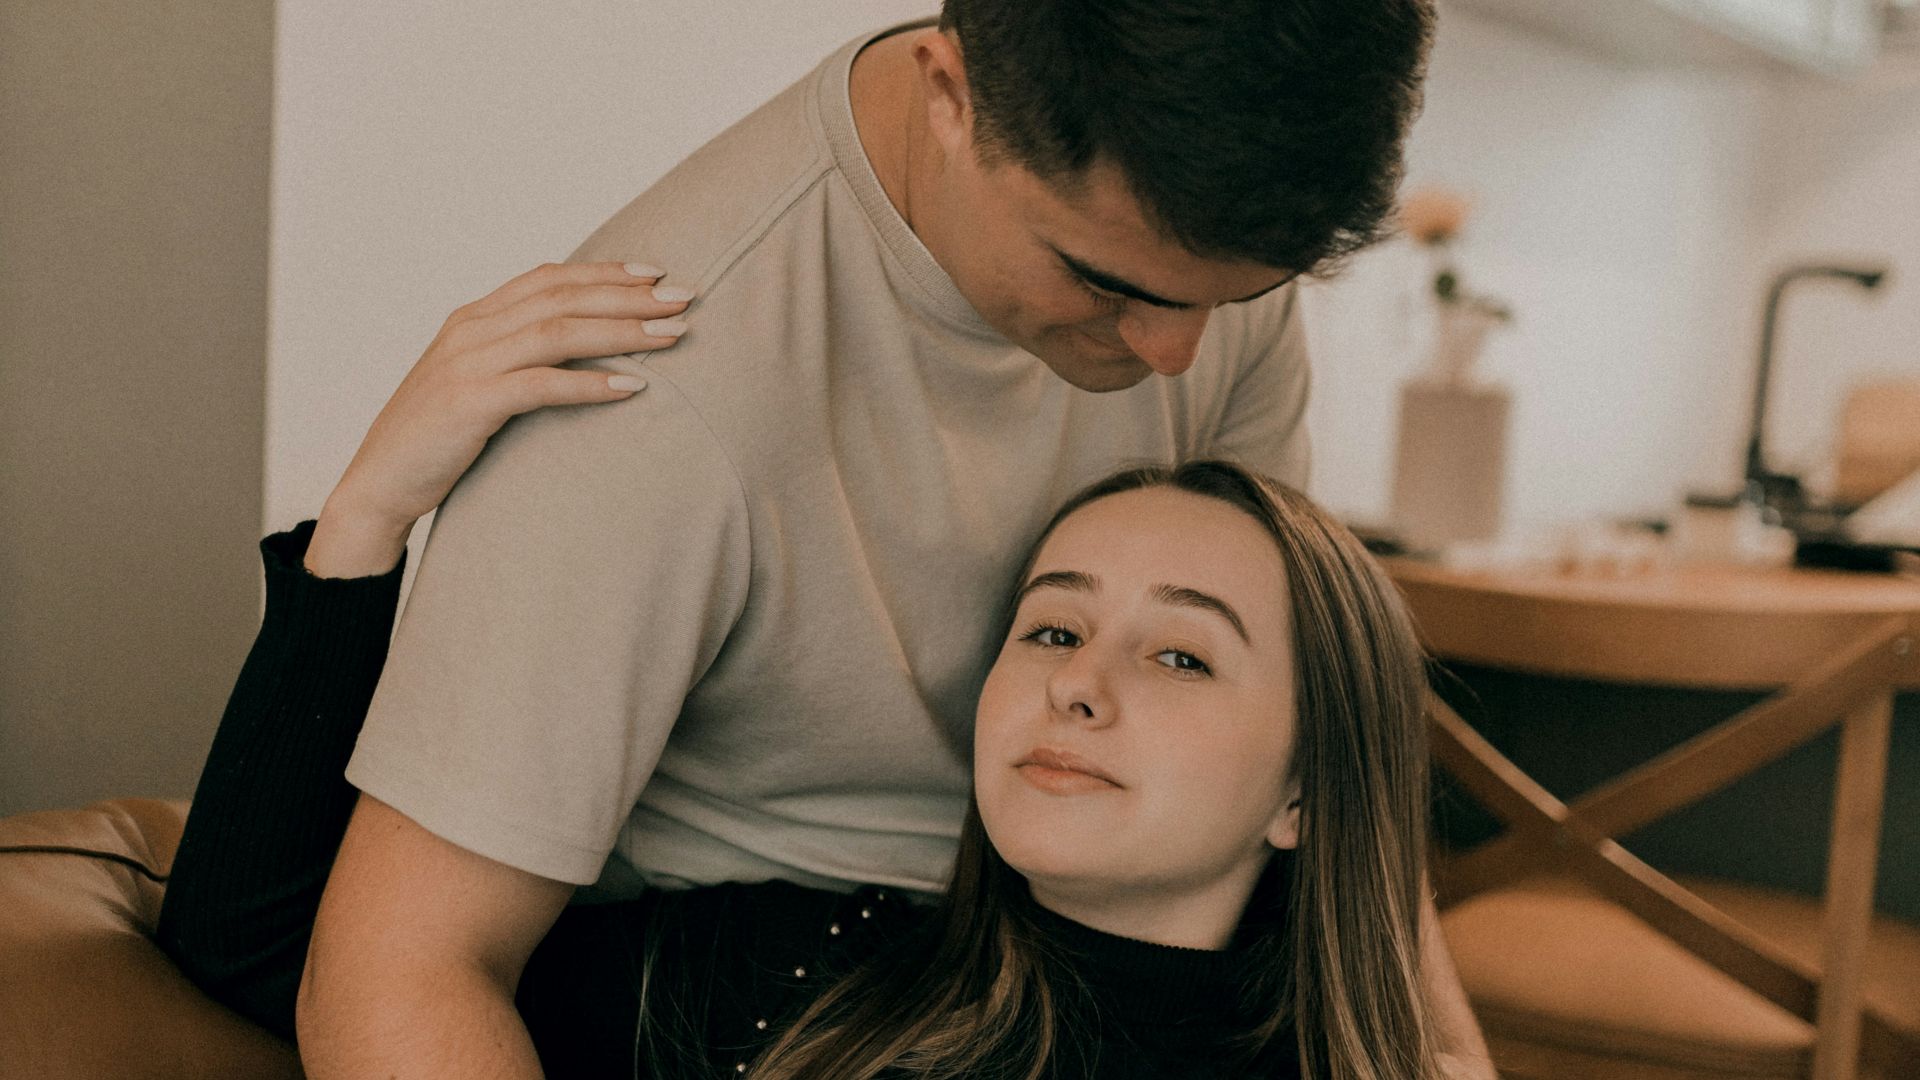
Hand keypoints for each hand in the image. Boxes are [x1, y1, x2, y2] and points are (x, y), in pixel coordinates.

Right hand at [305, 261, 691, 576]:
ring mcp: (467, 364)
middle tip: (686, 297)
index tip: (656, 273)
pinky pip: (540, 384)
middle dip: (630, 296)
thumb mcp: (478, 385)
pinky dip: (588, 384)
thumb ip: (516, 359)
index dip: (603, 272)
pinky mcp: (468, 403)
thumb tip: (579, 352)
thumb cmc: (436, 440)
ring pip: (558, 332)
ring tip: (674, 335)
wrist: (377, 485)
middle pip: (563, 297)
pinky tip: (632, 388)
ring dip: (623, 332)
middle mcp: (470, 331)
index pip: (548, 278)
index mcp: (473, 319)